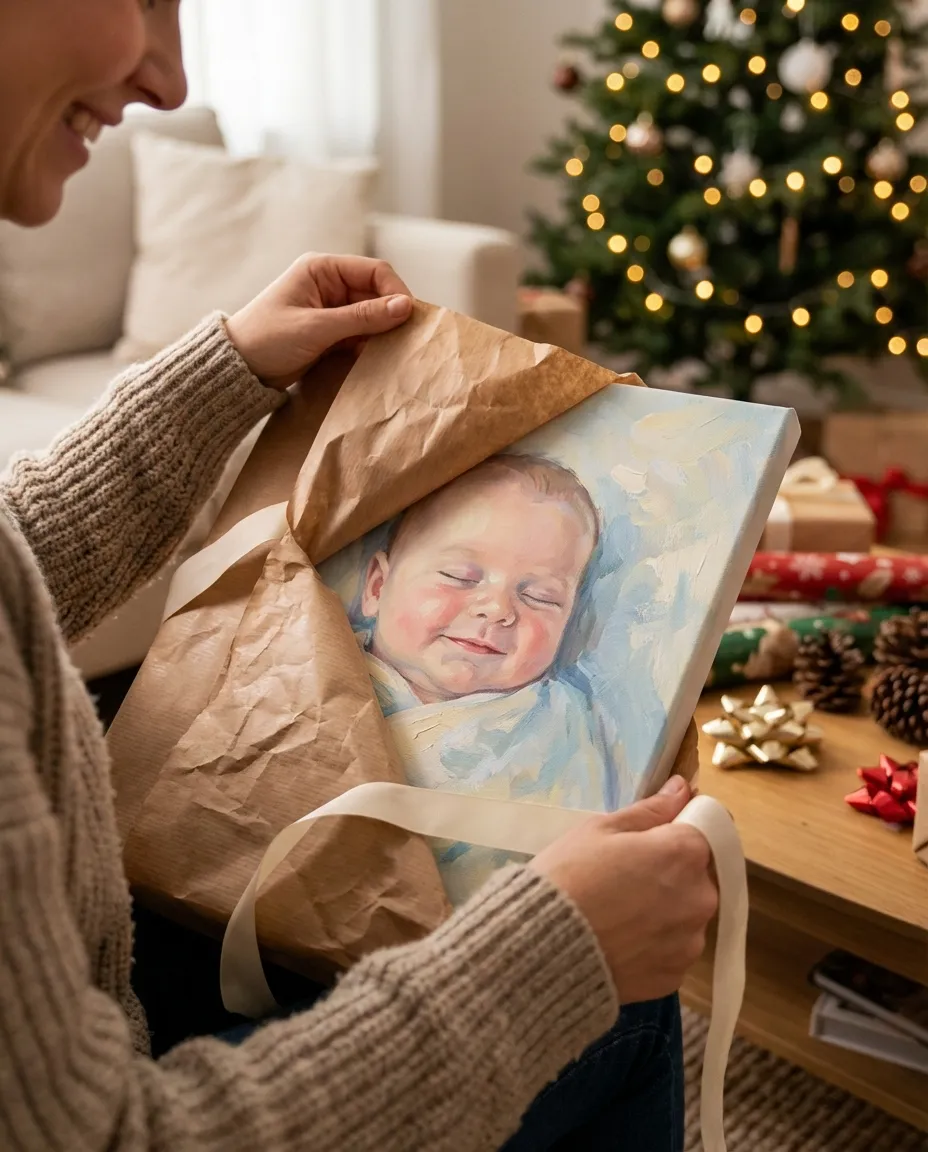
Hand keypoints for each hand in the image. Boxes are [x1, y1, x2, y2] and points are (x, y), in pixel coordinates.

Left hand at [226, 254, 413, 389]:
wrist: (238, 369)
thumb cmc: (267, 339)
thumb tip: (405, 307)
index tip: (409, 318)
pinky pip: (362, 334)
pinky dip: (372, 345)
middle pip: (377, 293)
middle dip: (392, 315)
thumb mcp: (316, 328)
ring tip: (396, 352)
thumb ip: (362, 317)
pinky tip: (380, 359)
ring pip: (372, 316)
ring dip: (383, 333)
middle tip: (407, 339)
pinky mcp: (331, 332)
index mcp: (322, 269)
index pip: (374, 271)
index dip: (396, 291)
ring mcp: (332, 309)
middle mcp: (330, 284)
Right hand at [531, 777, 717, 1003]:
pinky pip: (671, 951)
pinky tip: (618, 942)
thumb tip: (683, 788)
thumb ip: (650, 810)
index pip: (707, 829)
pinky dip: (653, 945)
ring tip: (617, 915)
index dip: (681, 829)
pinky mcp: (674, 978)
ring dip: (664, 911)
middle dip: (671, 872)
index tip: (653, 838)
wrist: (539, 950)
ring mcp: (690, 942)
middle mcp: (700, 898)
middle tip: (624, 877)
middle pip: (698, 875)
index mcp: (685, 853)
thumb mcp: (600, 830)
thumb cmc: (569, 875)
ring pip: (686, 915)